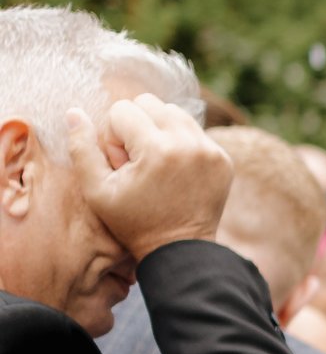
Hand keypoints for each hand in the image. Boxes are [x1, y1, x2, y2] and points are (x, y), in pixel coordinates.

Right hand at [64, 94, 229, 259]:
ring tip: (155, 165)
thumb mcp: (97, 191)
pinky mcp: (223, 158)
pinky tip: (174, 172)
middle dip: (136, 127)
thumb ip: (81, 149)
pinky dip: (180, 143)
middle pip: (150, 103)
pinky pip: (194, 131)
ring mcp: (210, 150)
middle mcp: (188, 143)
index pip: (122, 109)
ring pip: (174, 112)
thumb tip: (73, 112)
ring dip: (158, 131)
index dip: (114, 136)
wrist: (179, 251)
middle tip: (137, 163)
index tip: (122, 165)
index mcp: (157, 149)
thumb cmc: (133, 223)